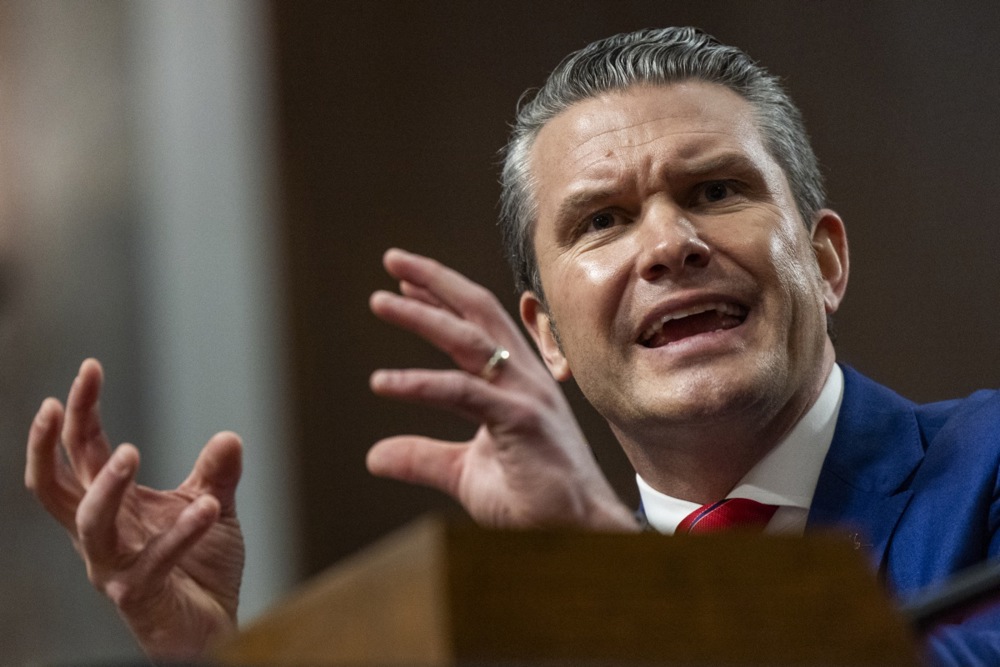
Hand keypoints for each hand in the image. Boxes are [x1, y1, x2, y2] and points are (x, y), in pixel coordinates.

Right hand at [24, 359, 244, 659]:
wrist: (213, 629)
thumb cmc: (201, 570)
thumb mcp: (212, 508)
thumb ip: (216, 475)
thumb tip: (229, 435)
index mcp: (114, 508)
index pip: (83, 453)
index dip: (80, 411)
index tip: (88, 368)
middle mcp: (102, 535)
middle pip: (56, 485)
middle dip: (52, 441)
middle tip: (62, 399)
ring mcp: (114, 567)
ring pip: (88, 523)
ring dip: (106, 485)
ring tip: (131, 449)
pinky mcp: (140, 594)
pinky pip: (154, 559)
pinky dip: (182, 532)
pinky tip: (210, 508)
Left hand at [368, 249, 636, 531]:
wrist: (576, 534)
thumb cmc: (533, 500)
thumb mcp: (464, 474)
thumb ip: (422, 457)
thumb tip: (374, 455)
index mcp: (516, 382)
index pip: (477, 326)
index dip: (442, 299)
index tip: (405, 282)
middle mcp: (523, 378)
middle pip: (476, 313)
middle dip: (434, 281)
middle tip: (392, 259)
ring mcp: (524, 395)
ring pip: (468, 340)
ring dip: (423, 315)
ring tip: (380, 301)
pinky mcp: (520, 420)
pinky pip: (462, 392)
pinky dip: (419, 384)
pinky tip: (382, 383)